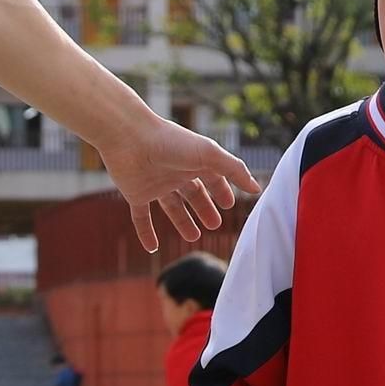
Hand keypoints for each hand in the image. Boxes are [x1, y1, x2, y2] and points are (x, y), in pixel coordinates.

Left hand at [100, 111, 258, 252]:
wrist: (128, 136)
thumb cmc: (171, 142)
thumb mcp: (209, 155)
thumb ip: (234, 170)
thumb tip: (256, 188)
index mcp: (194, 161)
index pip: (212, 178)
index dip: (222, 191)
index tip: (229, 204)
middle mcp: (175, 172)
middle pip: (193, 194)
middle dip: (204, 208)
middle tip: (215, 225)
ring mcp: (155, 183)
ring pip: (171, 206)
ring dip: (182, 221)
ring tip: (194, 236)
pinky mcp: (135, 193)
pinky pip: (141, 217)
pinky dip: (146, 232)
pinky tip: (151, 248)